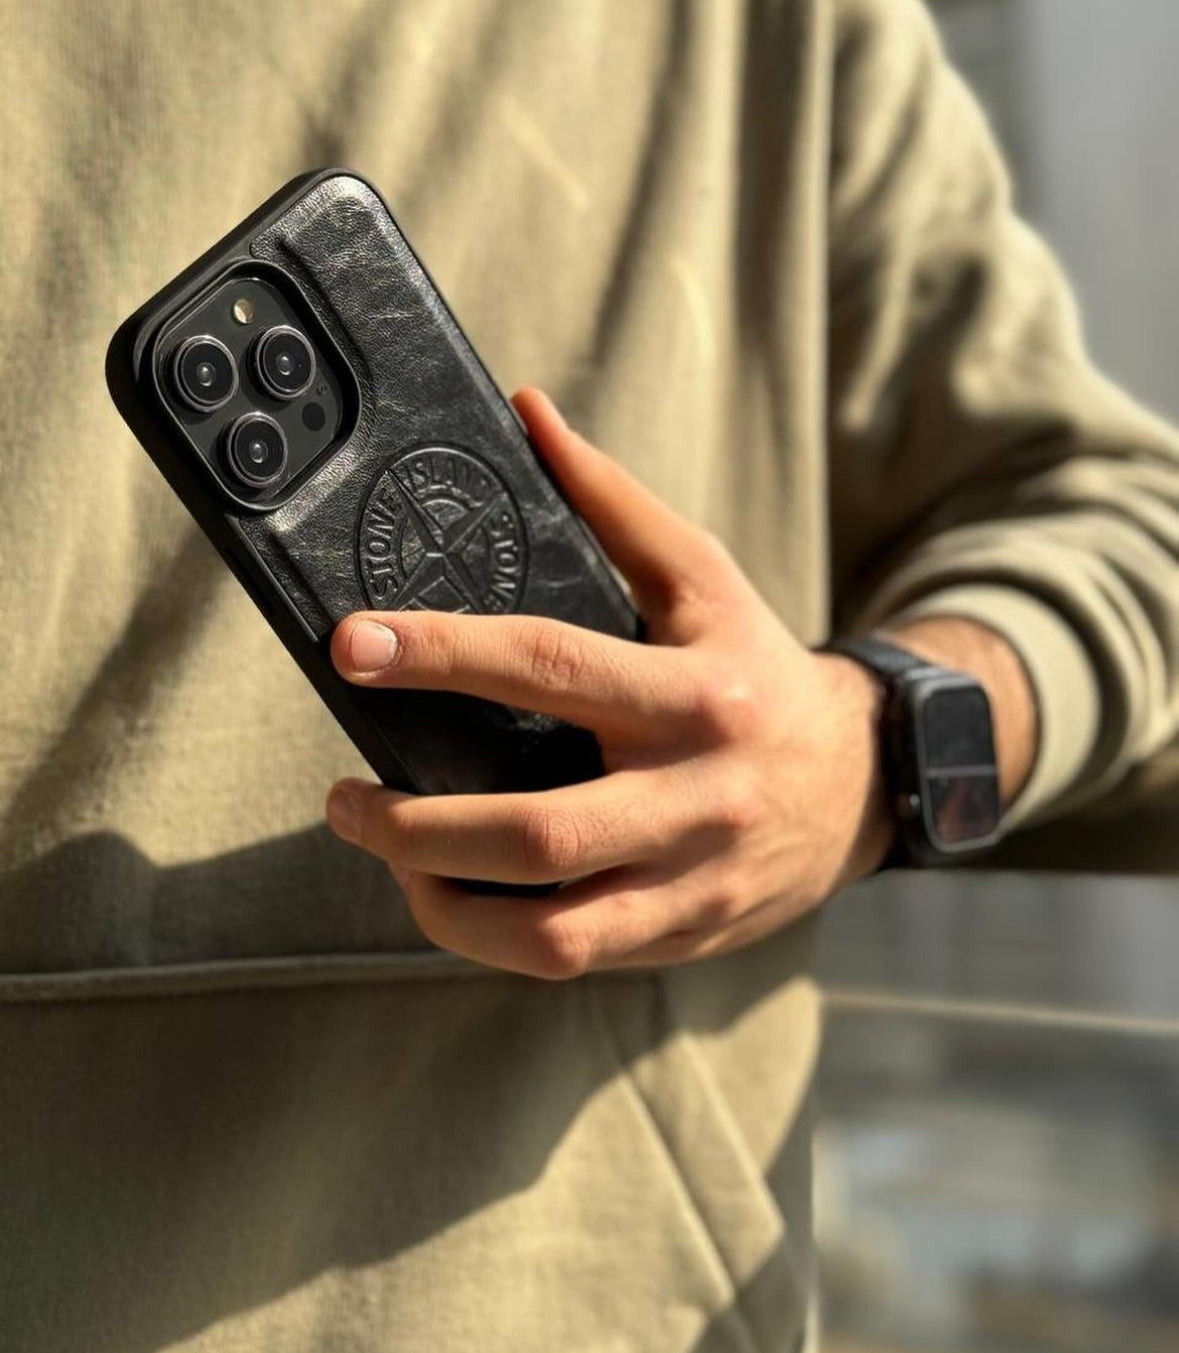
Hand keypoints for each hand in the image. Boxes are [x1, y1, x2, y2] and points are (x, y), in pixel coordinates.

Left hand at [324, 387, 892, 977]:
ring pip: (552, 928)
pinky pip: (574, 956)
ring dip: (442, 902)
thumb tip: (527, 412)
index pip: (551, 666)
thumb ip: (613, 501)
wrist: (862, 782)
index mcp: (695, 693)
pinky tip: (452, 894)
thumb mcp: (705, 578)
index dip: (443, 654)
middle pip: (541, 832)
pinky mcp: (684, 934)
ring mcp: (694, 880)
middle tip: (343, 798)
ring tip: (387, 853)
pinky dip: (493, 937)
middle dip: (416, 825)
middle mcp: (697, 794)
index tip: (353, 646)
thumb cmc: (759, 669)